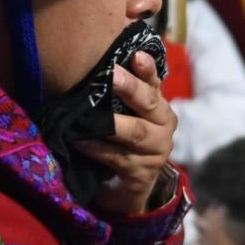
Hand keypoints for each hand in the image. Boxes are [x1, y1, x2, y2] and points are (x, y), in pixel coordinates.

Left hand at [73, 51, 176, 214]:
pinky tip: (81, 140)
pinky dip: (97, 147)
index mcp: (160, 108)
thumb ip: (119, 93)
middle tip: (112, 75)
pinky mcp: (142, 174)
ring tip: (91, 112)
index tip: (136, 56)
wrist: (128, 188)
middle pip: (149, 104)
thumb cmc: (124, 143)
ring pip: (135, 132)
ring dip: (113, 122)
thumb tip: (99, 59)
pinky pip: (117, 157)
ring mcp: (156, 152)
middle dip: (131, 88)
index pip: (154, 83)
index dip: (147, 69)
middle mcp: (164, 127)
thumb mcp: (125, 115)